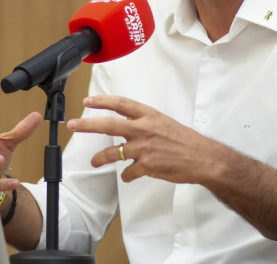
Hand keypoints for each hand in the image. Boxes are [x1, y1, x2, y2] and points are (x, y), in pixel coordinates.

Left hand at [67, 95, 218, 183]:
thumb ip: (145, 123)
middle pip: (108, 124)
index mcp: (149, 115)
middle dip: (87, 124)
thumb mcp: (164, 123)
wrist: (203, 158)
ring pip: (113, 153)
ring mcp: (144, 147)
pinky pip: (128, 172)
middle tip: (73, 124)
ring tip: (94, 162)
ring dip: (100, 158)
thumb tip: (128, 126)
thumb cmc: (185, 141)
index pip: (121, 103)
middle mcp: (144, 129)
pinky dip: (127, 176)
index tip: (88, 101)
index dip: (102, 100)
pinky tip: (129, 176)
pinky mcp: (147, 165)